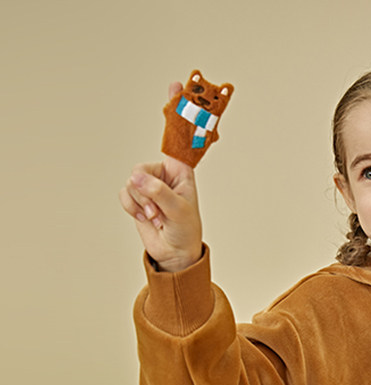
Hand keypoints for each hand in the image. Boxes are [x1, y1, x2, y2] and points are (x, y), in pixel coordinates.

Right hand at [118, 82, 202, 271]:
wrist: (174, 253)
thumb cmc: (186, 231)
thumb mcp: (178, 211)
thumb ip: (158, 192)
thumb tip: (136, 178)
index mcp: (182, 171)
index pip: (178, 139)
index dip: (177, 112)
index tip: (176, 85)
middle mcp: (165, 174)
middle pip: (143, 167)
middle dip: (147, 190)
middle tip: (159, 207)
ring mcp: (149, 184)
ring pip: (132, 182)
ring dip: (142, 203)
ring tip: (157, 216)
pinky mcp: (136, 196)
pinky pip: (124, 194)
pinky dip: (133, 208)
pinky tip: (146, 217)